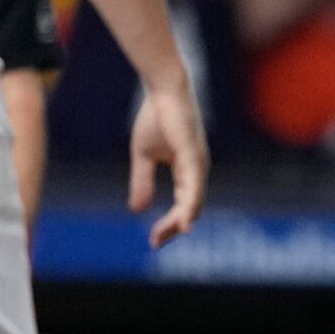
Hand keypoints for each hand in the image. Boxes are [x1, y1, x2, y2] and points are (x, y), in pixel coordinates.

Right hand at [129, 82, 207, 246]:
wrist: (162, 90)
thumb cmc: (156, 117)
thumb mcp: (144, 156)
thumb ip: (142, 181)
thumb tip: (137, 210)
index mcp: (187, 170)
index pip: (184, 205)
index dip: (170, 224)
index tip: (153, 240)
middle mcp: (197, 170)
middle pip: (191, 209)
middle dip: (173, 229)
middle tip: (155, 243)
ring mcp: (197, 163)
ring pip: (194, 202)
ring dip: (181, 222)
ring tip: (166, 238)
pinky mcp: (193, 154)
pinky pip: (194, 186)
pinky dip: (190, 206)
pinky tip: (186, 221)